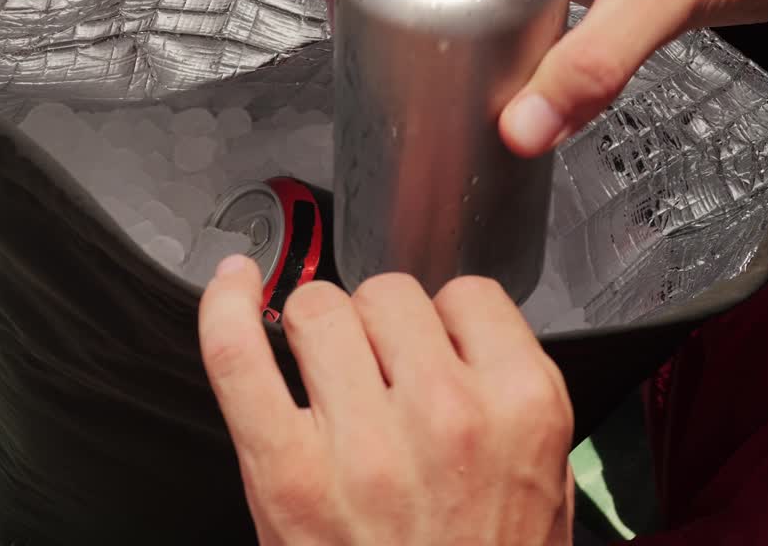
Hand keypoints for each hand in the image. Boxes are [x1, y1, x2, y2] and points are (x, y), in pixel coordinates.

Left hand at [198, 257, 573, 544]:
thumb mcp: (541, 482)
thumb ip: (505, 392)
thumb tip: (446, 324)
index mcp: (521, 409)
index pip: (467, 296)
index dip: (443, 322)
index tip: (429, 350)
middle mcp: (446, 413)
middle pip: (387, 295)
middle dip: (379, 329)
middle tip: (378, 384)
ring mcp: (361, 441)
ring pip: (319, 307)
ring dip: (319, 332)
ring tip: (328, 384)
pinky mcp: (285, 469)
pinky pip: (240, 353)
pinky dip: (226, 309)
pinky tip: (234, 286)